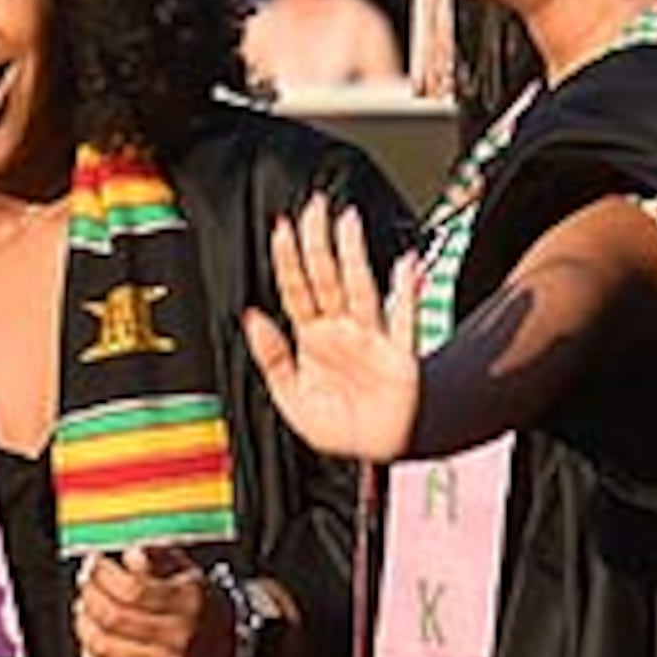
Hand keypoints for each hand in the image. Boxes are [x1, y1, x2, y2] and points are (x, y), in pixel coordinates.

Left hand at [75, 545, 226, 656]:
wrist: (219, 640)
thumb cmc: (191, 600)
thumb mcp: (180, 567)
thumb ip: (154, 555)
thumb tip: (132, 556)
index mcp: (189, 603)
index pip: (133, 591)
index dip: (103, 574)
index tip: (95, 562)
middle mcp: (180, 639)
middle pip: (113, 617)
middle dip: (90, 594)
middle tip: (86, 582)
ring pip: (104, 647)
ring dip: (85, 622)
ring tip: (87, 607)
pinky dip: (89, 656)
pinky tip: (93, 637)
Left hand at [241, 195, 424, 463]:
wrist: (377, 450)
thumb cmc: (337, 423)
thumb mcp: (290, 397)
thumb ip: (271, 358)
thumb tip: (250, 316)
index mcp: (312, 337)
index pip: (296, 289)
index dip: (287, 259)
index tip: (281, 226)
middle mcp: (340, 329)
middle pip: (326, 277)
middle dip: (318, 241)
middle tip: (313, 206)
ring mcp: (370, 337)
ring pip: (359, 287)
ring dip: (353, 255)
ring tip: (347, 220)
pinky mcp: (398, 355)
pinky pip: (402, 319)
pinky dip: (405, 293)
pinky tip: (405, 266)